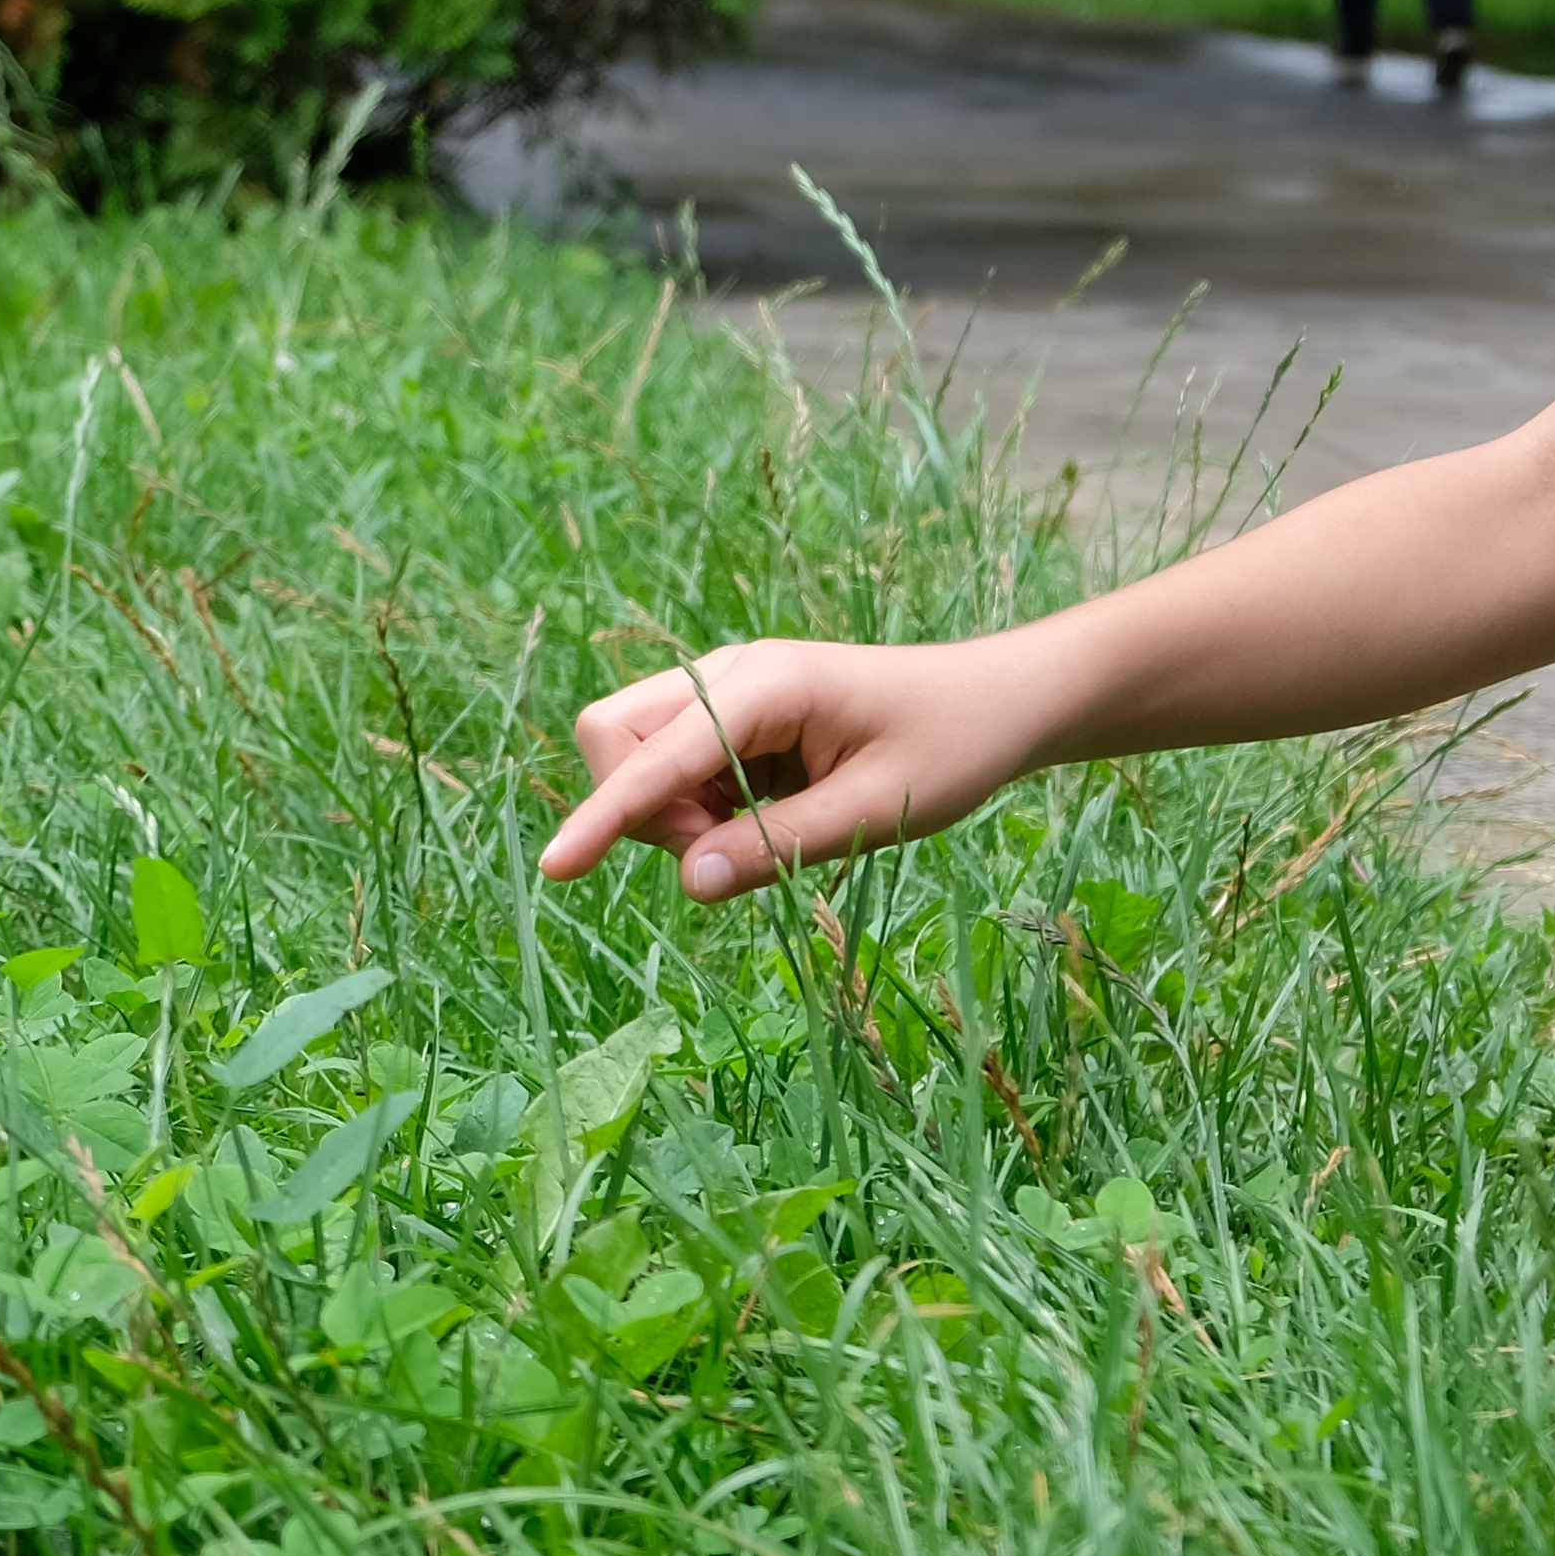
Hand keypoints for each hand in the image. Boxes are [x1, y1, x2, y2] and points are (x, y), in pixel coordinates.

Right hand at [534, 635, 1050, 899]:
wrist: (998, 700)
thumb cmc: (951, 746)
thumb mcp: (877, 810)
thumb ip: (779, 847)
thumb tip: (689, 883)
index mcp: (767, 684)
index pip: (656, 756)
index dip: (604, 816)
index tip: (556, 869)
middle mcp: (730, 673)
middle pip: (614, 735)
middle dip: (639, 808)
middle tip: (730, 850)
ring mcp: (727, 689)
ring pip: (635, 753)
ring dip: (668, 812)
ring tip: (766, 831)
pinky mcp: (733, 715)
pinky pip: (672, 766)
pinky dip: (693, 806)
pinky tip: (766, 816)